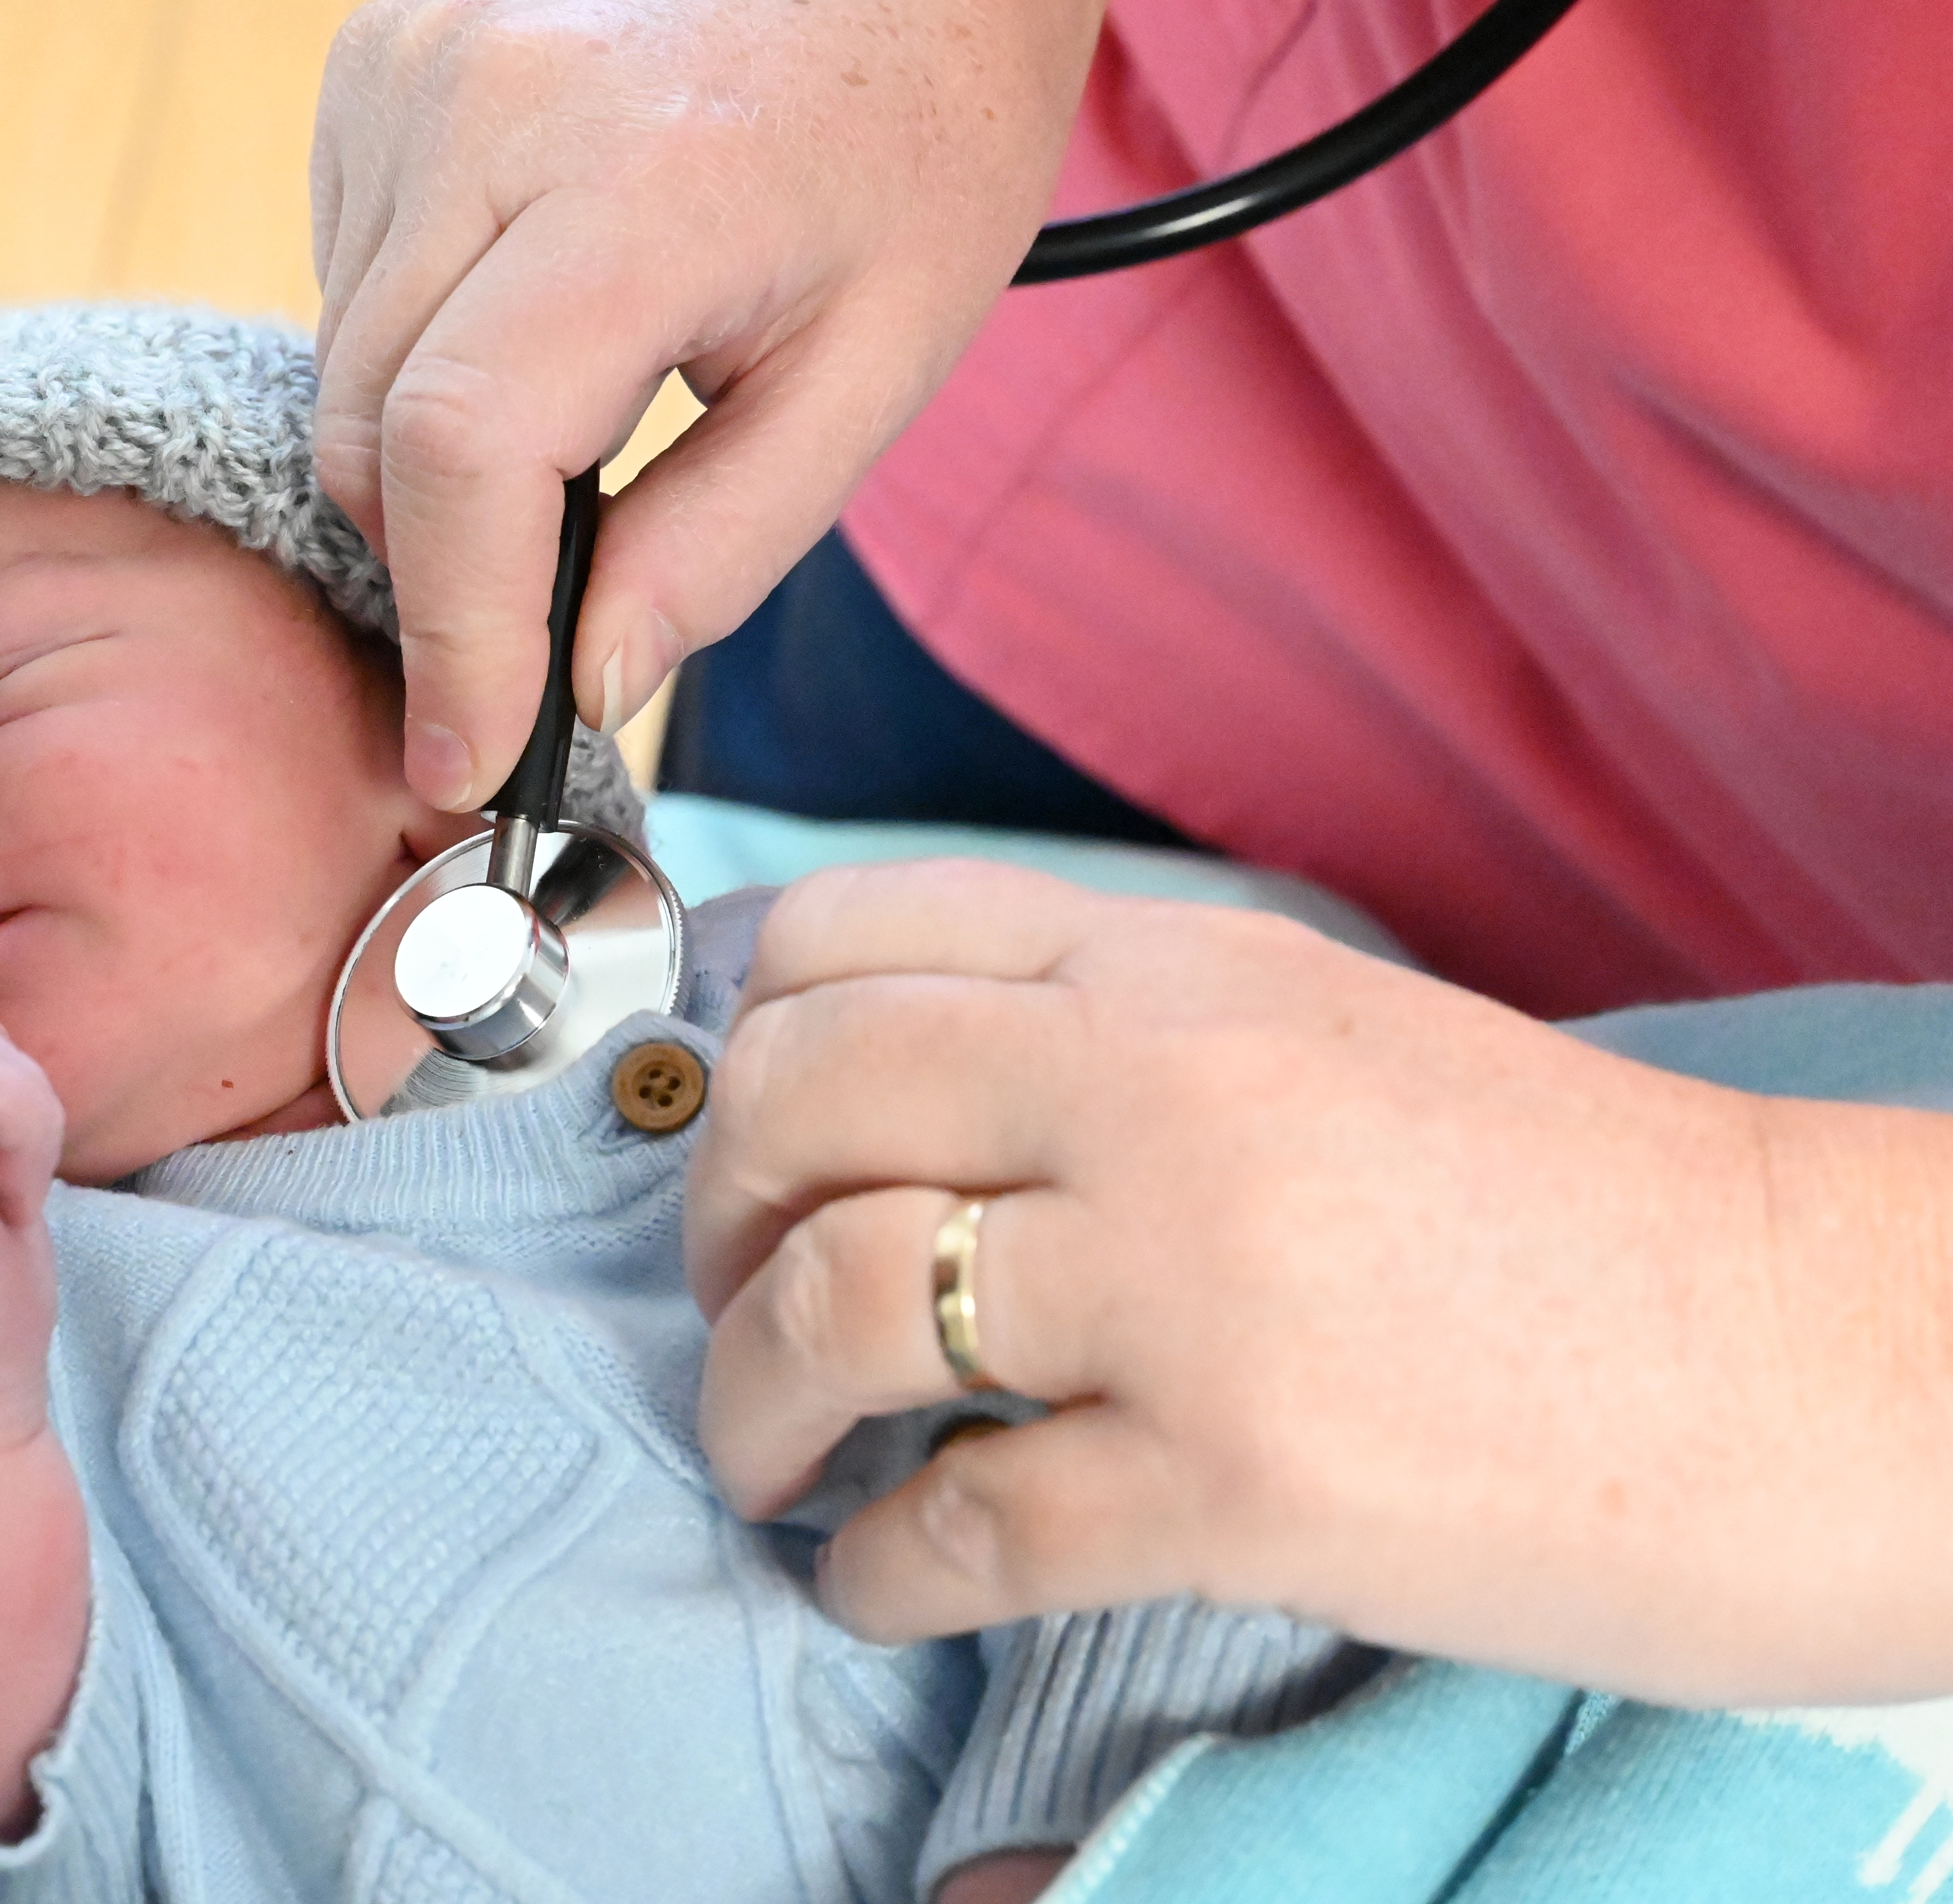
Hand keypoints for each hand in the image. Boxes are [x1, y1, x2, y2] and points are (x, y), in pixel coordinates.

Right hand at [310, 0, 1104, 806]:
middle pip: (376, 427)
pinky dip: (416, 350)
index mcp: (643, 184)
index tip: (472, 757)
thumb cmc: (917, 137)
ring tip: (577, 426)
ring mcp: (415, 65)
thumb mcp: (879, 363)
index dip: (457, 633)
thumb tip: (588, 685)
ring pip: (343, 365)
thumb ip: (728, 540)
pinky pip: (346, 276)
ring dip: (432, 455)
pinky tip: (528, 319)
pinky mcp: (377, 55)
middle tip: (540, 628)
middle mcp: (489, 103)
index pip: (466, 447)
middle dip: (445, 569)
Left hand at [687, 860, 1952, 1706]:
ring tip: (765, 1461)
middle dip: (709, 1223)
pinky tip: (872, 1578)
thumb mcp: (1330, 1039)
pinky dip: (872, 1566)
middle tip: (727, 1307)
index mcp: (1181, 972)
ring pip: (834, 1306)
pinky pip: (956, 1522)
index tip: (741, 1143)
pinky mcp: (1238, 1479)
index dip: (743, 1047)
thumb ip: (1120, 1044)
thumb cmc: (1588, 1211)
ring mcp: (1194, 1284)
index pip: (849, 939)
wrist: (1827, 1356)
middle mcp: (1159, 1093)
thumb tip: (911, 1106)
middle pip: (798, 1106)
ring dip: (746, 1404)